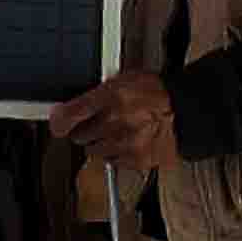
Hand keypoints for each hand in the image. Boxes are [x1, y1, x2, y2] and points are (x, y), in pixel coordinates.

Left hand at [48, 71, 179, 172]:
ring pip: (94, 151)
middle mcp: (116, 121)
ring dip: (99, 142)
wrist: (185, 113)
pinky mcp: (135, 161)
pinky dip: (114, 154)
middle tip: (94, 122)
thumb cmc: (157, 92)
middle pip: (80, 135)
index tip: (56, 123)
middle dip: (83, 129)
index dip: (60, 120)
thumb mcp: (125, 78)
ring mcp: (125, 143)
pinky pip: (112, 162)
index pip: (73, 113)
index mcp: (112, 96)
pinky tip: (125, 141)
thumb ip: (99, 90)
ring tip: (114, 131)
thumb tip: (76, 102)